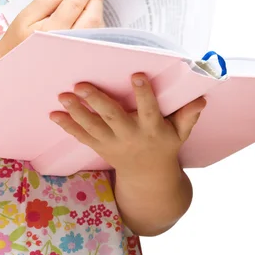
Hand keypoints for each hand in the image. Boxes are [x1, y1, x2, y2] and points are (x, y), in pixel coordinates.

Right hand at [0, 0, 106, 58]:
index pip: (74, 4)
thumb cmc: (18, 40)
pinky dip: (97, 22)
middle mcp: (67, 44)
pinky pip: (95, 38)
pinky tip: (93, 12)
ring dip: (99, 9)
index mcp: (50, 31)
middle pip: (91, 16)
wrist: (15, 69)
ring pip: (96, 28)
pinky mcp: (81, 58)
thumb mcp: (25, 16)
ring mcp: (76, 54)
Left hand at [49, 74, 206, 172]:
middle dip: (96, 101)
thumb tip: (201, 99)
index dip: (143, 93)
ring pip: (92, 127)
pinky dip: (67, 126)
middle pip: (112, 117)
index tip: (136, 75)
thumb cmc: (165, 146)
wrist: (149, 179)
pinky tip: (53, 114)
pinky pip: (82, 137)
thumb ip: (188, 116)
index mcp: (152, 129)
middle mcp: (131, 136)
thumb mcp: (180, 134)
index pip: (149, 109)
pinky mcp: (100, 147)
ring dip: (76, 112)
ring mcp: (113, 143)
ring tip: (62, 95)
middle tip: (81, 84)